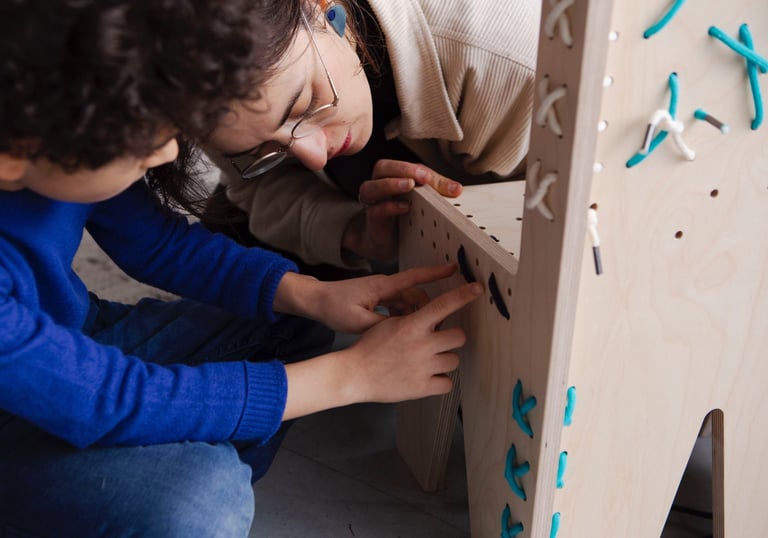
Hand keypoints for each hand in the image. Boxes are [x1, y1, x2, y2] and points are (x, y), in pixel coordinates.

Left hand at [296, 263, 459, 333]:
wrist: (317, 301)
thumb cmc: (333, 307)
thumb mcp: (357, 322)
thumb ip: (382, 325)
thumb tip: (404, 331)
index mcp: (383, 286)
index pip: (415, 277)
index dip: (436, 273)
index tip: (454, 269)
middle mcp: (385, 286)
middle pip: (416, 294)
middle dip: (429, 308)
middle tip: (437, 326)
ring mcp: (382, 292)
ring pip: (408, 302)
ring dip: (416, 315)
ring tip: (422, 333)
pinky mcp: (378, 299)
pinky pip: (399, 306)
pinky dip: (404, 316)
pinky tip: (403, 330)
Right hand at [339, 279, 482, 402]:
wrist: (354, 374)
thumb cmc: (370, 347)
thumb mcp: (390, 324)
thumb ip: (415, 321)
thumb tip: (438, 319)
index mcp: (412, 325)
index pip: (443, 305)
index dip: (462, 295)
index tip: (477, 289)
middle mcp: (421, 345)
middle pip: (459, 337)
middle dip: (451, 339)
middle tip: (438, 343)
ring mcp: (423, 368)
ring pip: (454, 361)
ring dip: (444, 361)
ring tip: (426, 363)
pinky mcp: (422, 388)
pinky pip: (447, 383)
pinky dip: (440, 382)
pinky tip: (426, 378)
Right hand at [342, 159, 462, 261]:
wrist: (386, 244)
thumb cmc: (403, 218)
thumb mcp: (423, 202)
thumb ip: (436, 192)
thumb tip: (456, 189)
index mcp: (392, 178)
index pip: (403, 166)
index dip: (417, 169)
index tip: (431, 177)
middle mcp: (378, 186)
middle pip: (382, 168)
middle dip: (403, 169)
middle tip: (423, 177)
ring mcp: (372, 204)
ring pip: (370, 188)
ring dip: (391, 184)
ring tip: (409, 186)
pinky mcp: (372, 222)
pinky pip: (374, 211)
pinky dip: (389, 207)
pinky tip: (404, 208)